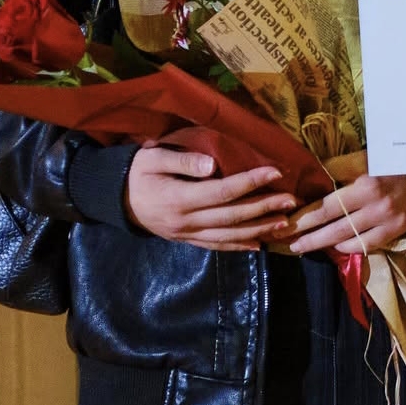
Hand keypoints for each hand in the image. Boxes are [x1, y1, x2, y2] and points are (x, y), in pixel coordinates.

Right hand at [124, 143, 294, 251]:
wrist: (113, 200)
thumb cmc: (135, 172)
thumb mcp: (152, 158)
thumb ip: (182, 161)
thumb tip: (211, 165)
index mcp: (179, 199)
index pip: (222, 191)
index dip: (251, 182)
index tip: (275, 172)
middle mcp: (186, 221)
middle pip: (232, 216)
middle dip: (264, 208)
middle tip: (291, 200)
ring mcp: (186, 234)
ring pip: (228, 235)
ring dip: (258, 229)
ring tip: (284, 222)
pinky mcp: (186, 240)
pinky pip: (216, 245)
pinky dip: (238, 246)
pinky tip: (258, 245)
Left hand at [285, 150, 405, 255]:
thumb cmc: (388, 164)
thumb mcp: (362, 160)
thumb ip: (339, 170)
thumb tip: (310, 181)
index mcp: (363, 184)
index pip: (326, 206)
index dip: (304, 218)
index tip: (287, 224)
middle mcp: (374, 205)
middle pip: (333, 228)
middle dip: (309, 238)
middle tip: (289, 244)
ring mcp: (386, 220)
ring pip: (348, 240)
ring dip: (324, 245)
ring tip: (305, 246)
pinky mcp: (395, 231)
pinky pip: (365, 246)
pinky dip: (347, 247)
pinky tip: (335, 247)